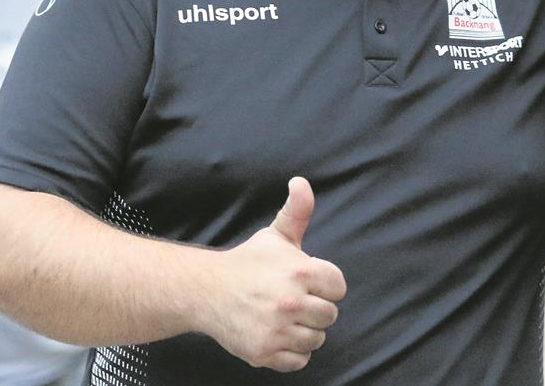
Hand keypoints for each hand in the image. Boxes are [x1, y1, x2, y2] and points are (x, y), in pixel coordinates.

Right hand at [200, 177, 346, 371]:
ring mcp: (276, 330)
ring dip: (304, 331)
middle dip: (315, 308)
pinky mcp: (264, 353)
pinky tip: (278, 334)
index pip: (338, 288)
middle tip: (292, 300)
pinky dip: (292, 353)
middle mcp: (290, 302)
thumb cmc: (248, 263)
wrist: (206, 291)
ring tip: (284, 317)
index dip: (324, 285)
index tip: (306, 282)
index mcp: (299, 271)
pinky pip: (299, 361)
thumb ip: (298, 211)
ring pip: (316, 339)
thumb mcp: (276, 235)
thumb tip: (302, 182)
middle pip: (330, 315)